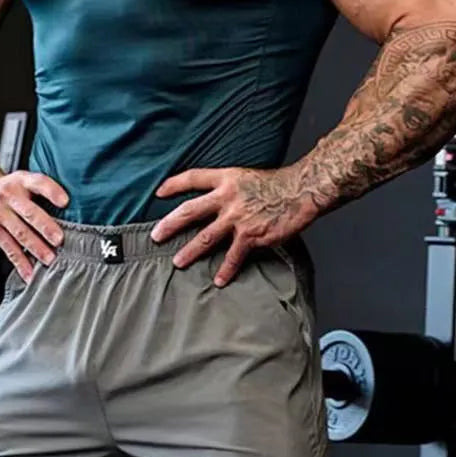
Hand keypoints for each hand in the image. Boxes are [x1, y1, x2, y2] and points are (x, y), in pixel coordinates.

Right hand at [0, 168, 68, 281]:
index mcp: (22, 181)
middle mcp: (9, 196)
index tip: (65, 201)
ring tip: (49, 259)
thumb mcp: (23, 181)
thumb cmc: (8, 189)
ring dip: (36, 248)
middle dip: (45, 227)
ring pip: (19, 233)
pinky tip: (30, 273)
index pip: (38, 182)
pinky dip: (20, 263)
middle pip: (29, 212)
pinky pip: (9, 249)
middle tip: (59, 239)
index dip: (52, 191)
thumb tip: (73, 209)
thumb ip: (41, 192)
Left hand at [150, 165, 316, 286]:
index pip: (193, 177)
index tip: (159, 192)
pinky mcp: (251, 235)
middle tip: (155, 236)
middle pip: (190, 211)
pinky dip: (225, 269)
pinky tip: (218, 280)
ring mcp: (238, 217)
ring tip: (178, 262)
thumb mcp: (246, 176)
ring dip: (190, 251)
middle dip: (170, 224)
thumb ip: (229, 188)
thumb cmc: (277, 184)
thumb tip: (216, 200)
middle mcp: (227, 197)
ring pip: (206, 237)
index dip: (174, 184)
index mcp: (226, 179)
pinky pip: (233, 256)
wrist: (300, 191)